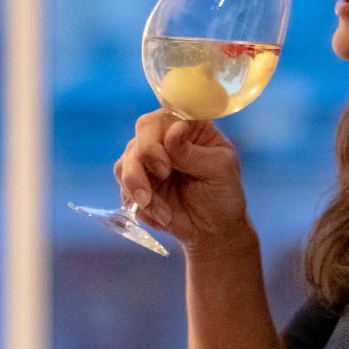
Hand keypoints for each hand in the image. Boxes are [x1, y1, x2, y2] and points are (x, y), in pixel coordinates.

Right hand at [112, 111, 251, 247]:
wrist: (214, 230)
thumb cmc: (223, 193)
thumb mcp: (218, 169)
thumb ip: (192, 152)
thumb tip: (174, 128)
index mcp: (187, 127)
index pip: (161, 118)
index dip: (154, 138)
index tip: (165, 166)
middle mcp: (163, 139)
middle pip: (138, 138)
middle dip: (142, 165)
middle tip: (159, 184)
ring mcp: (147, 162)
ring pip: (124, 165)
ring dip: (139, 190)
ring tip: (163, 214)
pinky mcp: (137, 185)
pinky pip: (124, 190)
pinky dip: (141, 207)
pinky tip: (163, 218)